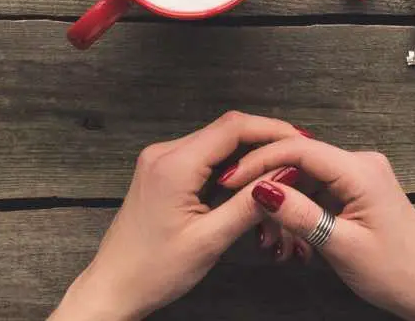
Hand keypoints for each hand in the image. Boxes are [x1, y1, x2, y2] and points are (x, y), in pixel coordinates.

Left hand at [49, 112, 303, 320]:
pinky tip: (249, 181)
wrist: (113, 287)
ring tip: (279, 170)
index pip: (232, 127)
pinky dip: (229, 164)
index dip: (271, 129)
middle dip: (263, 140)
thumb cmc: (154, 271)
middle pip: (225, 130)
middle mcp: (163, 153)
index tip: (301, 140)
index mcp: (173, 165)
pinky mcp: (161, 171)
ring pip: (215, 142)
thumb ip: (249, 205)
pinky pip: (202, 155)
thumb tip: (285, 175)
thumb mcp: (210, 241)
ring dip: (247, 152)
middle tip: (297, 158)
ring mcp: (160, 160)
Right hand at [218, 138, 414, 320]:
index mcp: (360, 169)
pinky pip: (321, 188)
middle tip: (248, 214)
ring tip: (272, 235)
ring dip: (285, 201)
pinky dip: (302, 207)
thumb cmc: (395, 273)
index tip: (231, 180)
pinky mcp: (361, 189)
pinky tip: (292, 233)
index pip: (298, 148)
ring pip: (307, 176)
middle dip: (271, 185)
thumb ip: (299, 214)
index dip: (260, 161)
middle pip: (300, 160)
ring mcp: (363, 175)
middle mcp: (362, 162)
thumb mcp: (340, 246)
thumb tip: (260, 189)